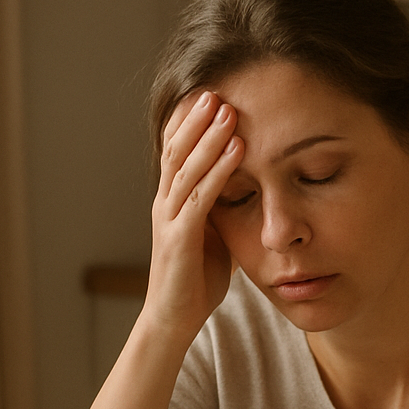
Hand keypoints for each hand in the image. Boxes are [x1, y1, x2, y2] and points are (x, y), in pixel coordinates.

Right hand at [146, 90, 245, 340]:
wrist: (174, 320)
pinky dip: (220, 170)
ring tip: (229, 109)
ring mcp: (169, 219)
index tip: (210, 95)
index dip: (189, 122)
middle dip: (197, 118)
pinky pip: (200, 196)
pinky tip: (237, 149)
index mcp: (171, 201)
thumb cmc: (195, 281)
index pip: (175, 151)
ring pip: (186, 167)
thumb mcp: (212, 236)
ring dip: (209, 136)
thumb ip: (219, 210)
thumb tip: (244, 188)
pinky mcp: (179, 239)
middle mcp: (164, 204)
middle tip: (217, 88)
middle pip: (176, 149)